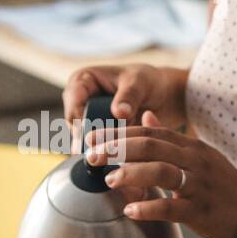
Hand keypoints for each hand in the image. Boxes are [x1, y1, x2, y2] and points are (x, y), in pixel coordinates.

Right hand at [62, 64, 184, 147]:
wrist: (163, 95)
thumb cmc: (148, 81)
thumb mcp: (139, 83)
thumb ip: (129, 96)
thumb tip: (120, 113)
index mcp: (82, 80)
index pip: (73, 104)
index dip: (83, 122)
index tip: (99, 135)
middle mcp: (80, 101)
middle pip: (76, 127)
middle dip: (93, 139)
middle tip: (111, 147)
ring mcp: (88, 120)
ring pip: (84, 142)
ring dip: (101, 148)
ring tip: (119, 152)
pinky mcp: (98, 135)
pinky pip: (96, 149)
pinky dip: (108, 153)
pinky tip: (121, 157)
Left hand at [85, 110, 236, 237]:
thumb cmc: (221, 186)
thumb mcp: (199, 155)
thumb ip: (170, 137)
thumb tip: (145, 116)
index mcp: (191, 147)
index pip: (150, 132)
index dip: (119, 134)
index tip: (92, 138)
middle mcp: (195, 161)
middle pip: (151, 147)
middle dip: (117, 149)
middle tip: (91, 156)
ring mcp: (199, 185)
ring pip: (161, 172)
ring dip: (131, 174)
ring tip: (108, 180)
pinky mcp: (201, 211)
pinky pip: (172, 207)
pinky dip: (149, 208)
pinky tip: (130, 210)